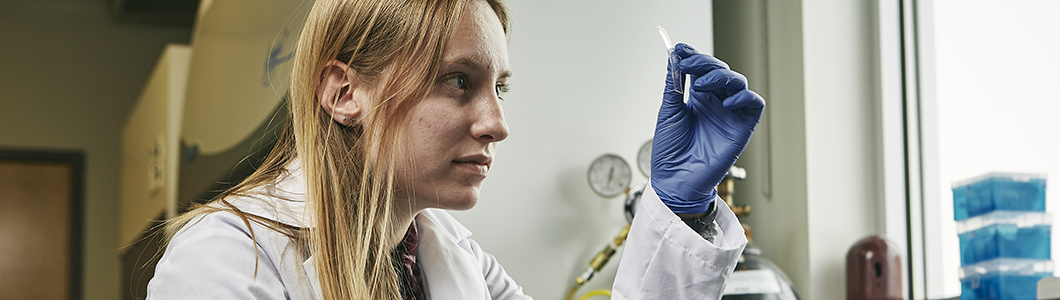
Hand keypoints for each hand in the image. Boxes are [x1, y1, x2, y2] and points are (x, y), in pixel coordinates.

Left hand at [651, 43, 764, 214]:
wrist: (675, 180)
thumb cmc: (671, 151)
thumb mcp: (668, 112)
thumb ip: (673, 85)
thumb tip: (673, 58)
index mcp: (698, 98)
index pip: (702, 69)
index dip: (693, 56)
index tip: (680, 48)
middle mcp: (716, 103)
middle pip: (720, 71)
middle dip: (704, 63)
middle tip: (688, 63)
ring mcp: (730, 114)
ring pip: (737, 82)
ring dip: (721, 76)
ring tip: (701, 85)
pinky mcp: (742, 128)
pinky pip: (754, 104)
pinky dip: (744, 97)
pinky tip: (725, 102)